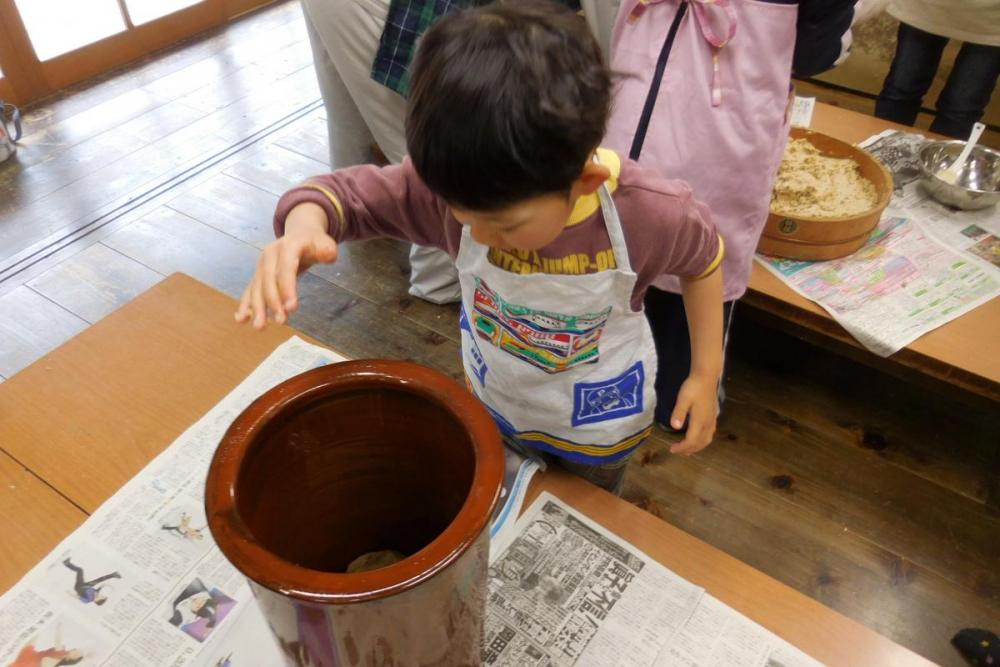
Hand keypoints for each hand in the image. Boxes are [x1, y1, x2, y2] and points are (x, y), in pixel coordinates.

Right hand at [235, 203, 336, 328]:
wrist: (300, 234)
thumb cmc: (314, 243)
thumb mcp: (325, 243)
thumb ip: (327, 250)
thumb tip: (328, 255)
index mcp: (287, 246)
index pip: (286, 268)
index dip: (288, 288)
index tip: (292, 308)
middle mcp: (270, 255)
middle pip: (269, 280)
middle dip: (273, 302)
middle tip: (281, 322)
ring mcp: (262, 265)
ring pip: (257, 288)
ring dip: (257, 308)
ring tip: (260, 327)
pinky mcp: (258, 275)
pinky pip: (250, 290)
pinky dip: (245, 305)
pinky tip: (241, 320)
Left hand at [668, 373, 717, 454]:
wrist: (707, 377)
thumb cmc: (693, 387)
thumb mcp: (683, 398)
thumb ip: (679, 412)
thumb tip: (674, 426)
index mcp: (700, 421)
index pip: (691, 441)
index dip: (682, 448)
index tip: (672, 449)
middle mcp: (708, 423)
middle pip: (700, 443)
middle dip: (688, 450)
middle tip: (677, 451)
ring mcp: (712, 420)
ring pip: (707, 440)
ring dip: (697, 447)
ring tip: (686, 449)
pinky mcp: (713, 416)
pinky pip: (709, 434)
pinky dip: (702, 441)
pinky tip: (697, 438)